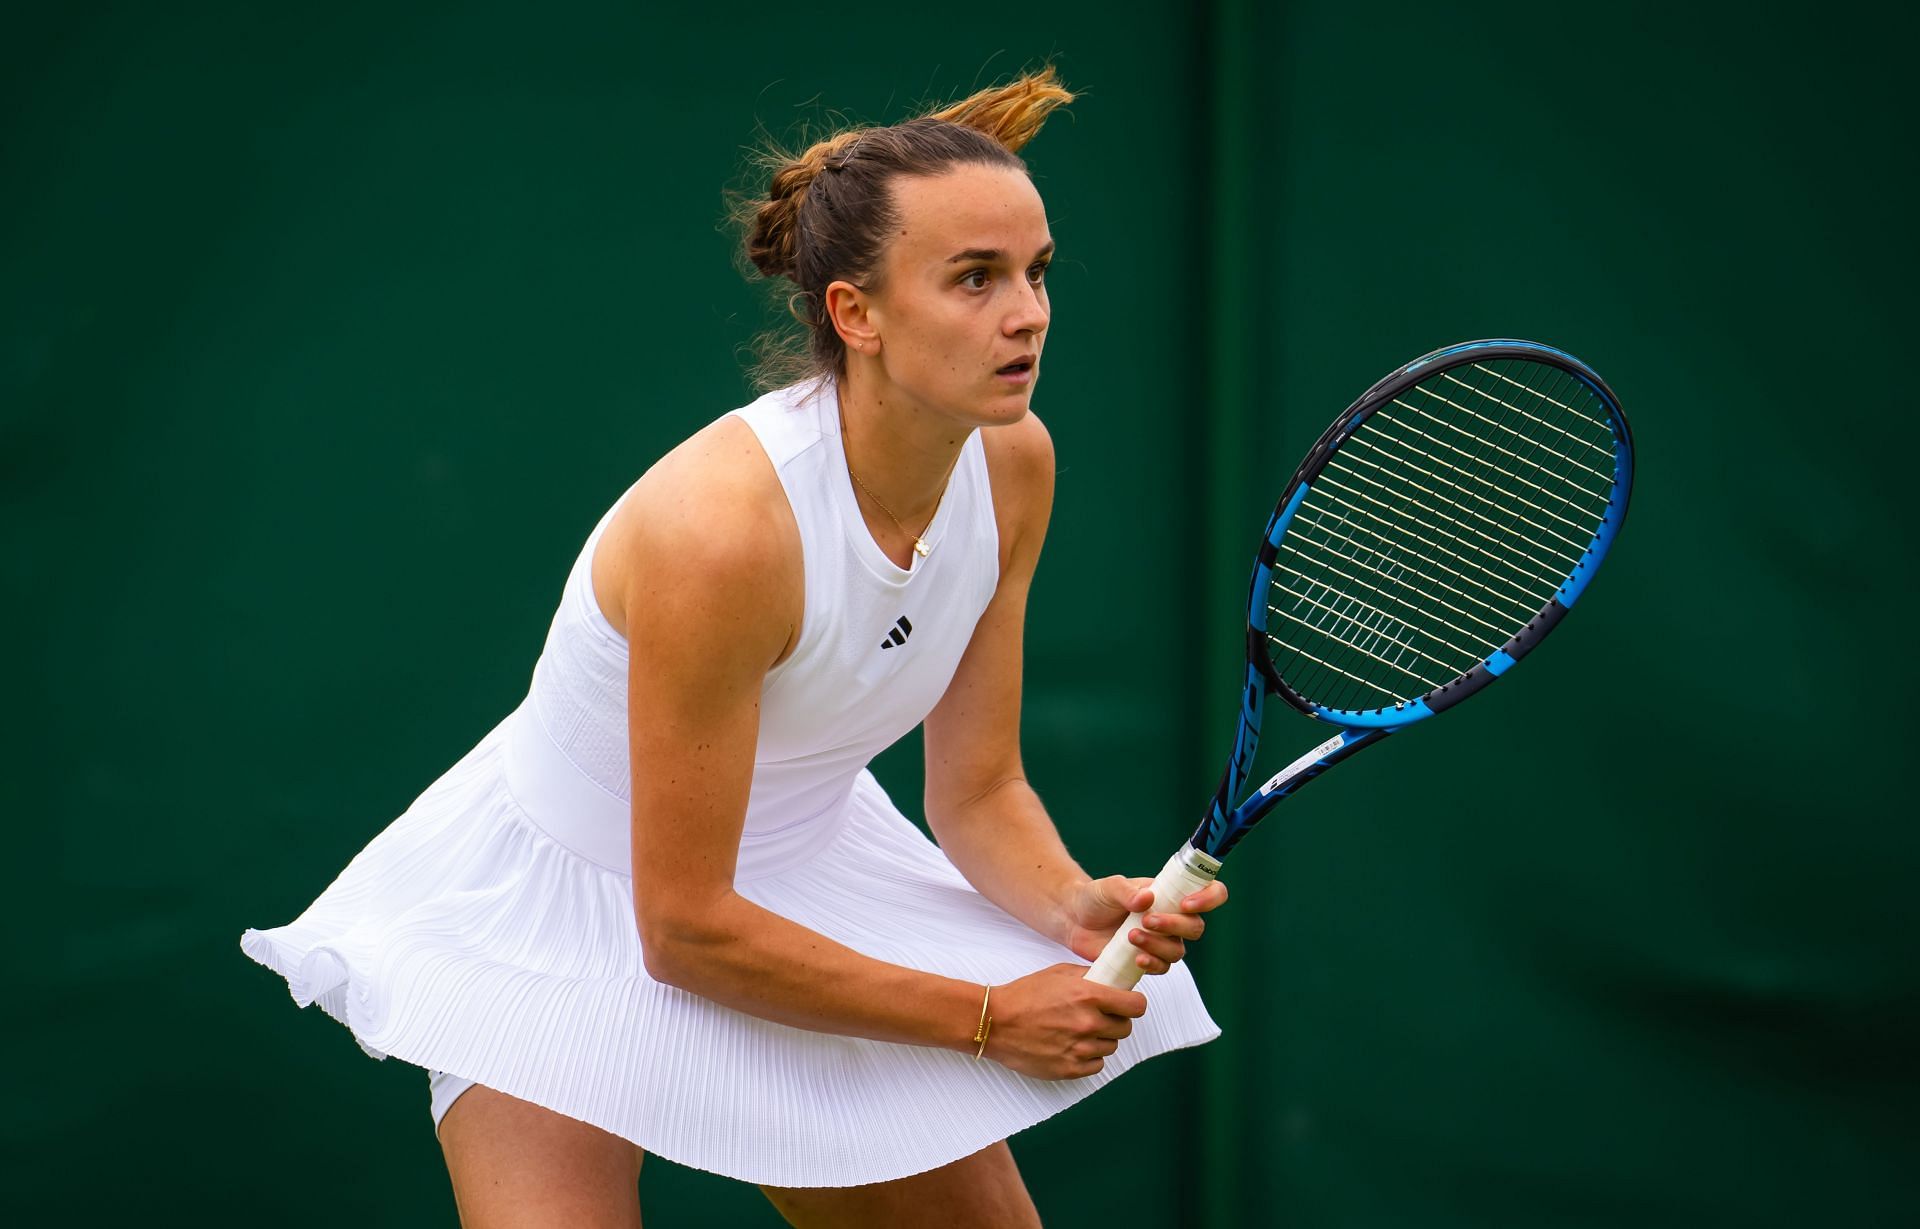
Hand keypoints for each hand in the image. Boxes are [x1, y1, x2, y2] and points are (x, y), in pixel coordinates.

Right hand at [982, 963, 1147, 1079]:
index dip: (1133, 1004)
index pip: (1136, 1006)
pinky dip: (1088, 1056)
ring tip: (1078, 1031)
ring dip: (1100, 1039)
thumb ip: (1090, 977)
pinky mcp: (1070, 1069)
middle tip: (1097, 1016)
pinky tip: (1072, 1045)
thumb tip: (1113, 981)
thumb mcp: (1059, 973)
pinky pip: (1096, 1064)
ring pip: (1111, 1047)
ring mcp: (1080, 1049)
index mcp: (1088, 996)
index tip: (1127, 1004)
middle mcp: (1088, 1024)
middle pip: (1125, 1028)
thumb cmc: (1024, 996)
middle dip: (1115, 1021)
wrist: (995, 1022)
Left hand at [1060, 873, 1228, 975]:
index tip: (1186, 904)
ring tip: (1131, 936)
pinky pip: (1162, 967)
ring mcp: (1161, 940)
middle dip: (1174, 926)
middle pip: (1195, 927)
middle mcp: (1171, 917)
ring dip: (1158, 945)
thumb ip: (1125, 890)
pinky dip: (1153, 964)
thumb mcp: (1108, 887)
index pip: (1209, 892)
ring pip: (1178, 950)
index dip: (1208, 898)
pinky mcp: (1147, 958)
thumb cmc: (1095, 897)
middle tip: (1147, 921)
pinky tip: (1136, 958)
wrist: (1074, 919)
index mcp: (1170, 893)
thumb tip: (1146, 898)